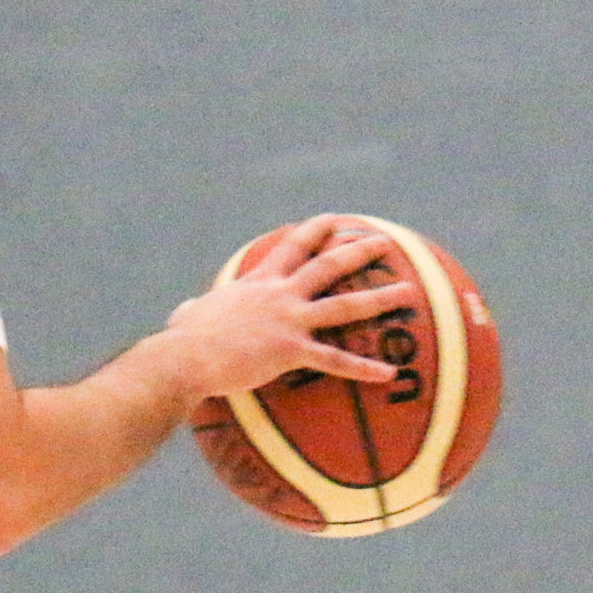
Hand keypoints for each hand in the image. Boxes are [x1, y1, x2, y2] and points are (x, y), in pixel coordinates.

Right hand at [162, 215, 426, 400]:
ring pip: (344, 306)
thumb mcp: (189, 316)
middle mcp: (279, 295)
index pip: (292, 247)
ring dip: (379, 299)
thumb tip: (185, 312)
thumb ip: (195, 310)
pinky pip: (335, 361)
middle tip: (385, 243)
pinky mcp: (291, 351)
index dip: (315, 230)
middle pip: (327, 266)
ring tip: (409, 293)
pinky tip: (389, 373)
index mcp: (258, 283)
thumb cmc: (183, 340)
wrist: (186, 356)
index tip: (335, 219)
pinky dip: (363, 368)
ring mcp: (289, 321)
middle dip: (358, 252)